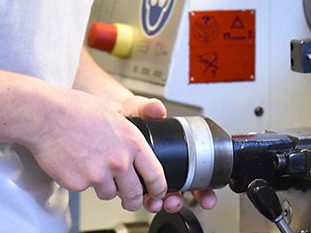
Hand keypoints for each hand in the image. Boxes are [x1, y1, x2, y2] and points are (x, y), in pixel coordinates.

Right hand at [26, 89, 167, 211]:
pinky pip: (85, 189)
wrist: (46, 116)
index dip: (159, 187)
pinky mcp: (78, 183)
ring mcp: (98, 174)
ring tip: (92, 168)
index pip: (155, 174)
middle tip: (129, 199)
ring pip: (109, 194)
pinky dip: (82, 181)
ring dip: (104, 187)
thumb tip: (129, 122)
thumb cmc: (75, 109)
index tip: (157, 192)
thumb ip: (126, 121)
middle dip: (133, 200)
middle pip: (134, 194)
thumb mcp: (112, 108)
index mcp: (132, 142)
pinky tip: (75, 164)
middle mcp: (119, 161)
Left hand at [117, 96, 217, 213]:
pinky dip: (143, 201)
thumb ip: (149, 108)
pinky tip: (142, 199)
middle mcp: (162, 166)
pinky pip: (140, 197)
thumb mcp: (137, 108)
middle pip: (180, 190)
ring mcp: (146, 176)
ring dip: (161, 204)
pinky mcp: (129, 182)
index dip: (202, 188)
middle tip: (176, 201)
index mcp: (170, 150)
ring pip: (160, 198)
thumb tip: (157, 109)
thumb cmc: (125, 114)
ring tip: (157, 202)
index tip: (206, 197)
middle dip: (180, 200)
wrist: (104, 117)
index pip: (194, 172)